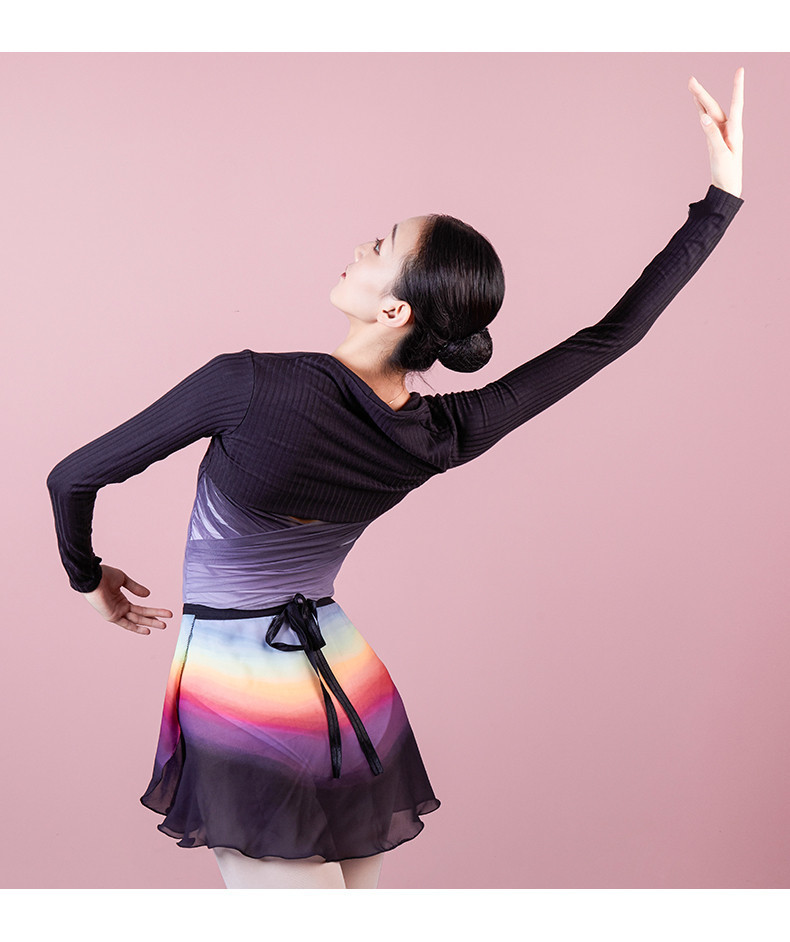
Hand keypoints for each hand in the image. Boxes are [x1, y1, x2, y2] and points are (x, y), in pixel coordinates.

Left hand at [82, 564, 173, 634]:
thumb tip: (148, 595)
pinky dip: (136, 628)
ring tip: (163, 625)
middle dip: (154, 619)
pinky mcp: (112, 616)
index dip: (152, 611)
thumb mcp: (123, 579)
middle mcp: (119, 608)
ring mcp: (116, 613)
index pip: (140, 609)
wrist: (93, 577)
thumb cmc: (104, 576)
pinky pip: (126, 624)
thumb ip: (135, 588)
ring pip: (137, 620)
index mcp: (121, 600)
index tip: (163, 613)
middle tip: (167, 623)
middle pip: (141, 616)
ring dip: (150, 623)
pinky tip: (147, 631)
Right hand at [688, 67, 743, 198]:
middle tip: (690, 80)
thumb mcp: (720, 153)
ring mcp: (721, 132)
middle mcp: (728, 128)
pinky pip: (707, 121)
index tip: (740, 70)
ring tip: (691, 87)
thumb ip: (712, 134)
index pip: (736, 103)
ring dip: (700, 99)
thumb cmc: (727, 172)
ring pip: (709, 111)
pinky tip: (697, 104)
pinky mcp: (714, 138)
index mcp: (734, 130)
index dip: (737, 87)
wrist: (727, 187)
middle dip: (702, 93)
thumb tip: (703, 115)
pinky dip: (701, 111)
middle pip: (714, 106)